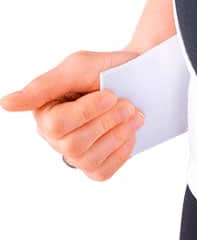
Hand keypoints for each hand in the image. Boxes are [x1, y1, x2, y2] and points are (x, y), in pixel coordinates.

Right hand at [1, 50, 144, 180]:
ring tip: (133, 115)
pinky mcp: (95, 166)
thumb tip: (6, 103)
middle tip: (128, 104)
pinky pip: (102, 172)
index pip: (57, 125)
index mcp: (45, 112)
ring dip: (118, 135)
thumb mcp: (78, 67)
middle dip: (108, 122)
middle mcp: (55, 137)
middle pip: (74, 145)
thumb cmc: (105, 70)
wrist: (139, 77)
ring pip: (88, 160)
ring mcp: (75, 154)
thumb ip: (45, 85)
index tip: (110, 95)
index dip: (87, 112)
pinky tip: (129, 132)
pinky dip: (121, 152)